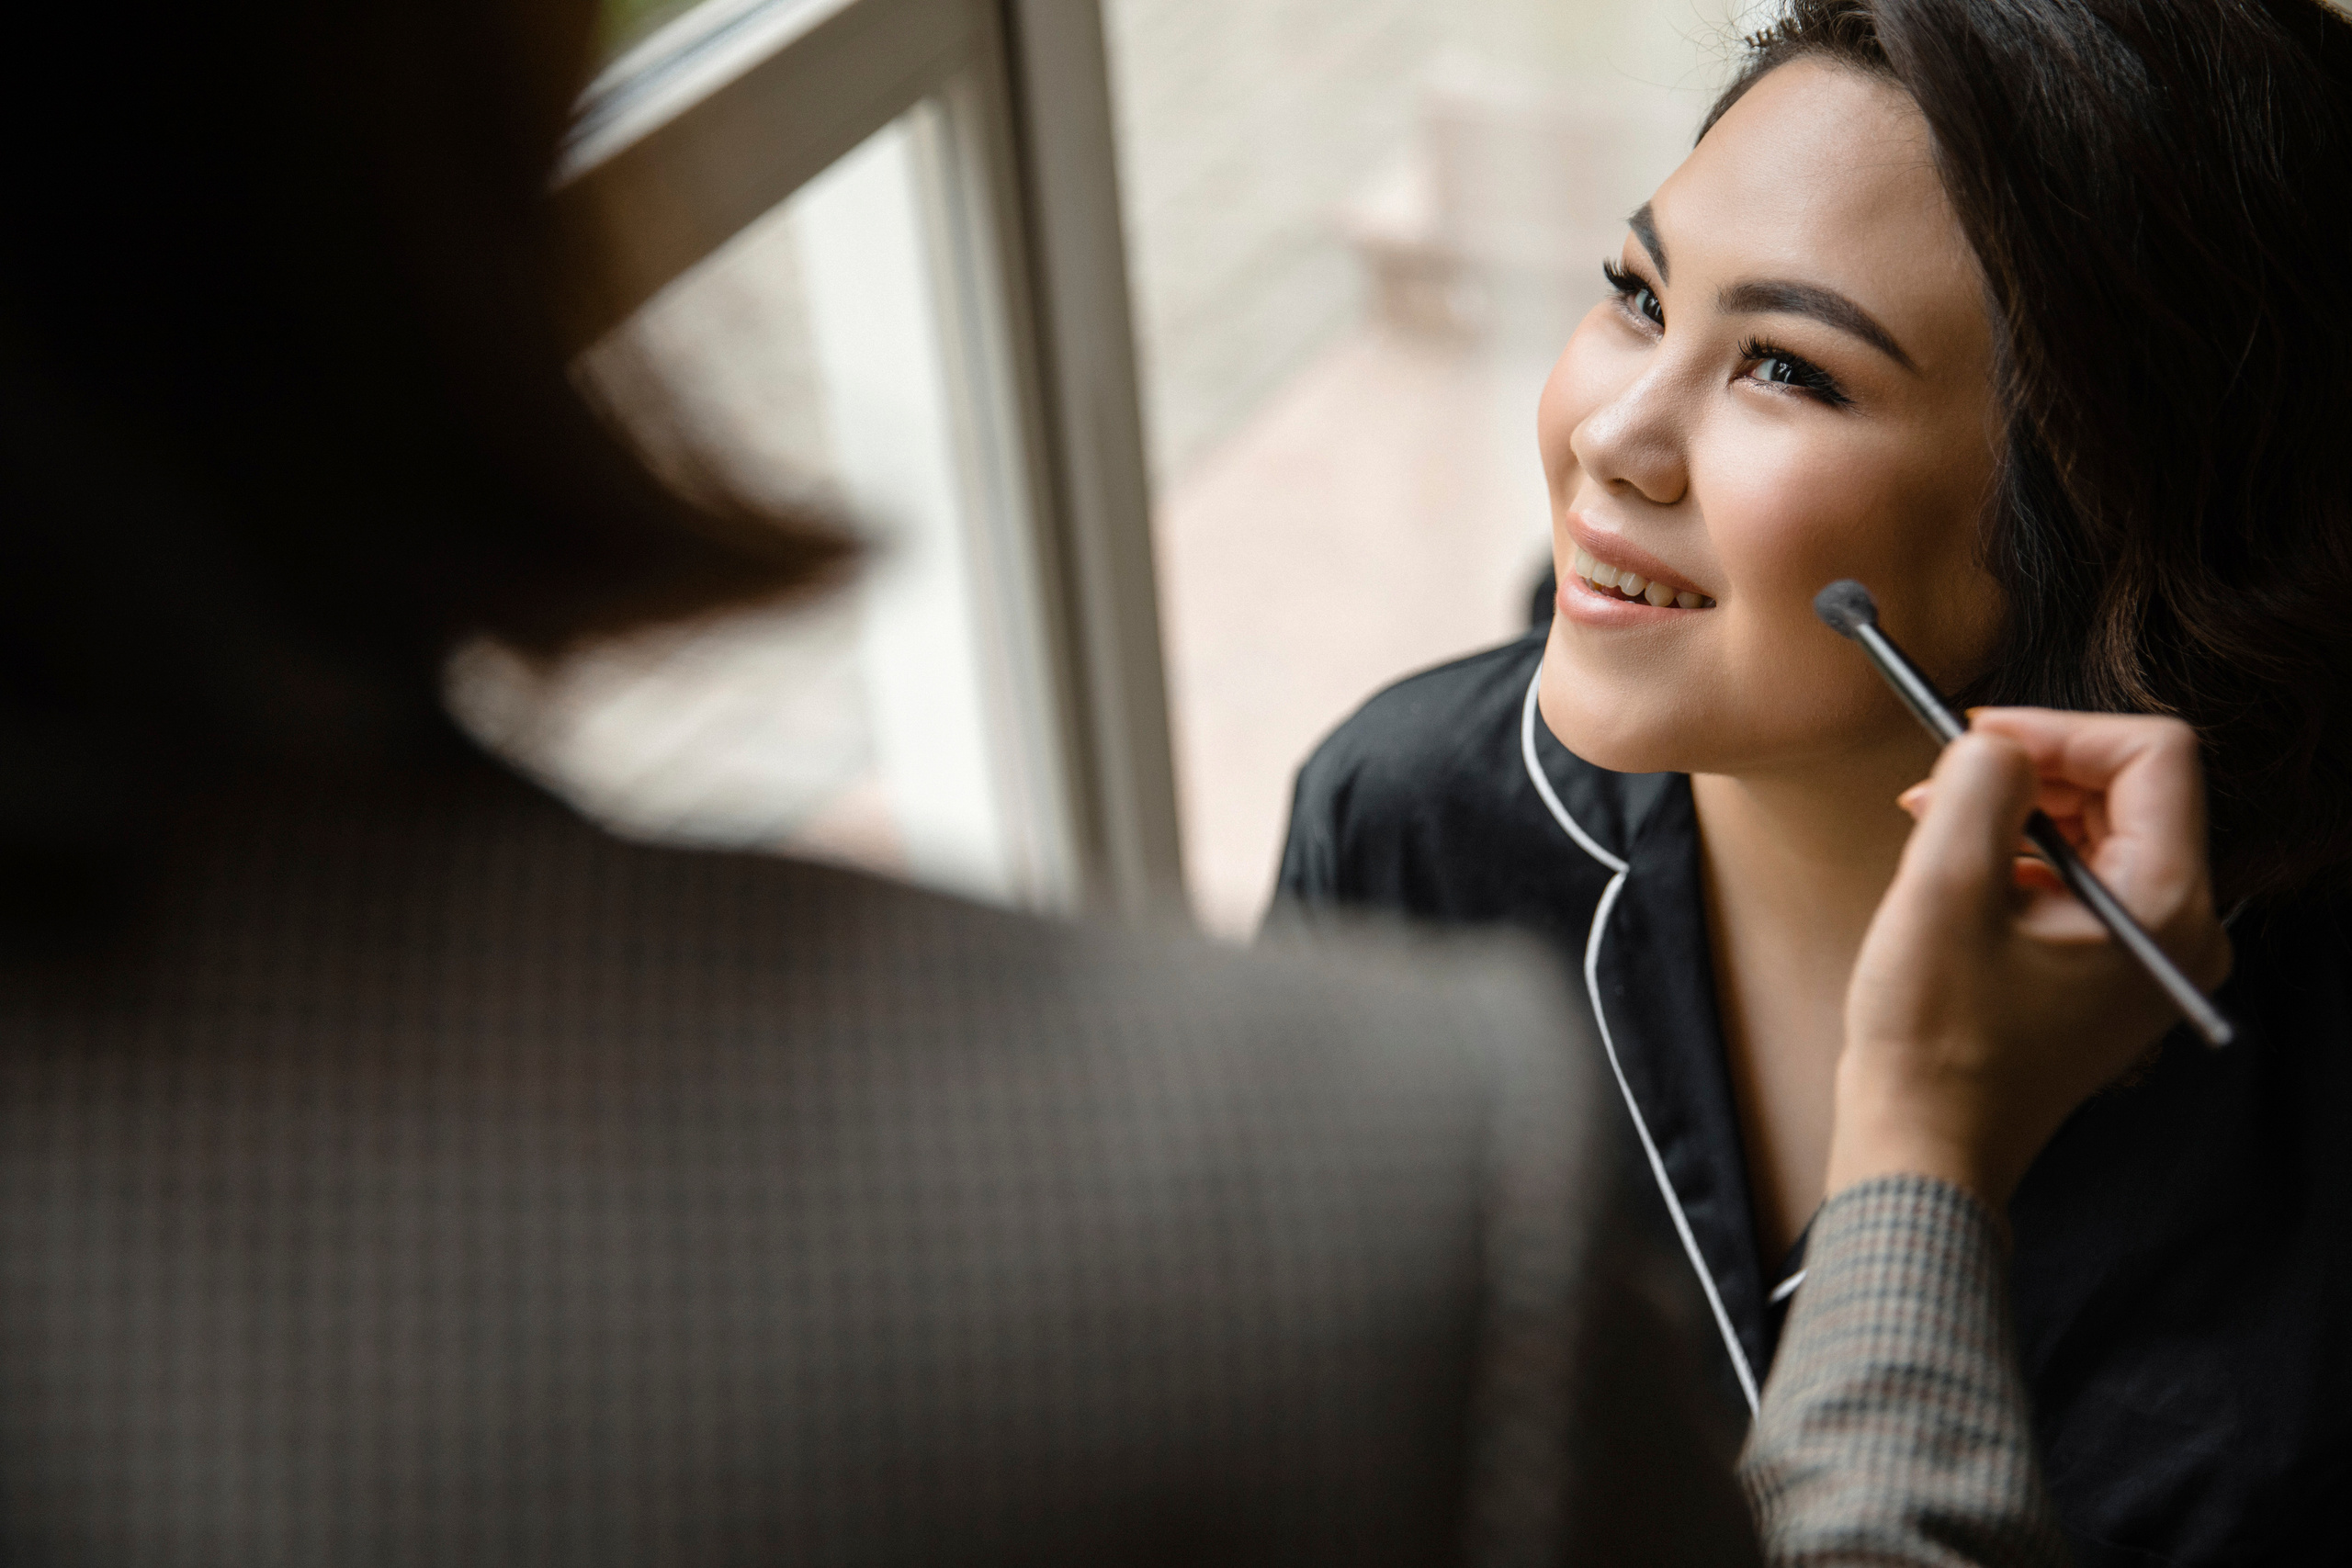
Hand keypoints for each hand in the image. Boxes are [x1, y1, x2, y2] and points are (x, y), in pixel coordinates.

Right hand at [1829, 710, 2232, 1208]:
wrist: (1925, 1145)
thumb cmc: (1935, 1039)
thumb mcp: (1944, 887)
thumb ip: (1983, 784)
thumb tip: (1998, 741)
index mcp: (2164, 905)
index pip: (2153, 754)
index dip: (2060, 727)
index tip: (1976, 737)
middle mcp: (2181, 929)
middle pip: (2129, 787)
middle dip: (2031, 769)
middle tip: (1938, 784)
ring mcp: (2149, 955)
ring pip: (2099, 828)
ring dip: (2015, 811)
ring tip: (1932, 828)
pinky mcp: (2110, 972)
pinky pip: (2079, 876)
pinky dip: (2017, 856)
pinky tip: (1955, 879)